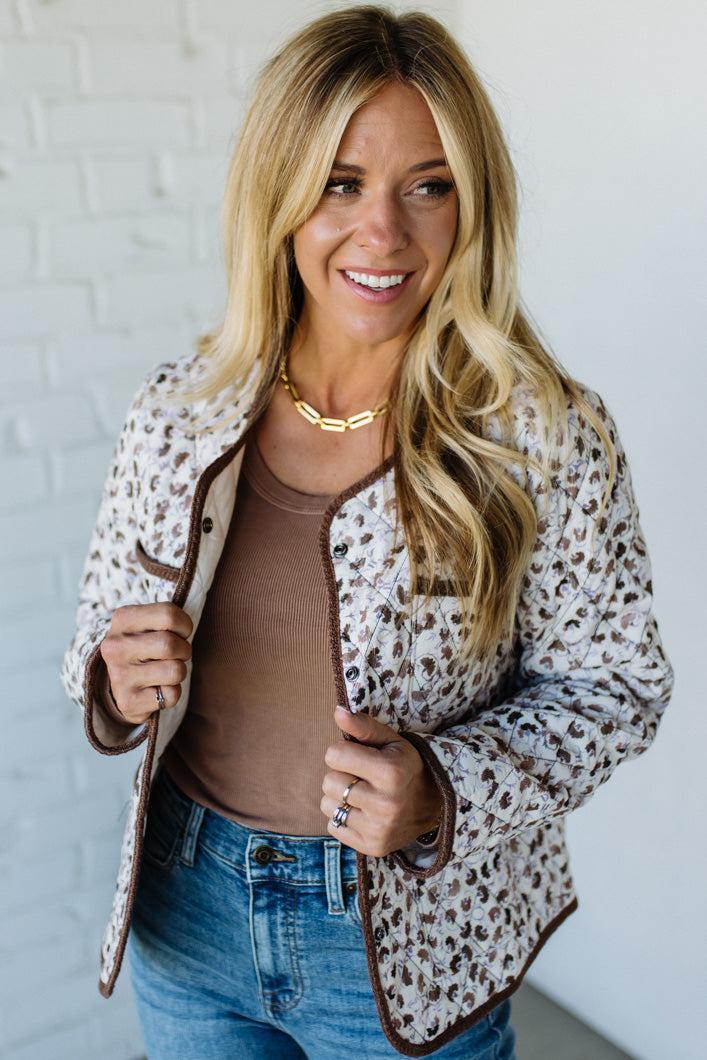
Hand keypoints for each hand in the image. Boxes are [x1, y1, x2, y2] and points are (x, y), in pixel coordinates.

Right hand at [99, 603, 193, 724]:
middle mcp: (115, 647)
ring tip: (165, 671)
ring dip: (179, 671)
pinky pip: (171, 695)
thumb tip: (187, 625)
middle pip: (170, 644)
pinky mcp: (128, 701)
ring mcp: (119, 676)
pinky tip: (156, 688)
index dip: (184, 625)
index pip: (168, 614)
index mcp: (122, 619)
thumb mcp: (150, 624)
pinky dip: (172, 692)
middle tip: (176, 654)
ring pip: (175, 670)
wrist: (121, 684)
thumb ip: (168, 618)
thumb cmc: (146, 647)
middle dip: (183, 650)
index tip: (179, 632)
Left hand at [321, 704, 442, 856]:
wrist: (433, 805)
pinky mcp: (372, 847)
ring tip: (362, 794)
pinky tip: (363, 812)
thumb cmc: (405, 766)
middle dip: (341, 775)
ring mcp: (379, 829)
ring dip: (339, 797)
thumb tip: (337, 711)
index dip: (342, 752)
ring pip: (327, 805)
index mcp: (390, 772)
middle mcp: (385, 803)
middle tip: (362, 777)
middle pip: (329, 781)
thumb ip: (363, 726)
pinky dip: (343, 817)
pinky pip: (333, 826)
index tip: (359, 756)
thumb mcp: (391, 741)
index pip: (333, 755)